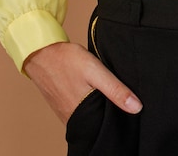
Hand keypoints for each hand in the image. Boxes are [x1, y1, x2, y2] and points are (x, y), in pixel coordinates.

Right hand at [23, 42, 142, 123]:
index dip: (120, 119)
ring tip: (110, 94)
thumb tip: (136, 107)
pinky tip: (95, 92)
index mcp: (83, 116)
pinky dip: (90, 103)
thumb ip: (115, 90)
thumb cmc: (66, 60)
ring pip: (90, 116)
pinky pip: (81, 110)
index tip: (131, 109)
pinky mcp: (62, 106)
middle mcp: (73, 119)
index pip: (107, 126)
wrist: (41, 52)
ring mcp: (66, 113)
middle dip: (111, 113)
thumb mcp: (95, 71)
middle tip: (122, 98)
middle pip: (99, 122)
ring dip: (100, 107)